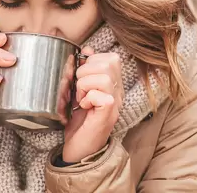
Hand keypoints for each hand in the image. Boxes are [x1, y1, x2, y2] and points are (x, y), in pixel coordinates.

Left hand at [62, 47, 122, 162]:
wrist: (78, 148)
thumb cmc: (78, 120)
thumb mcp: (79, 89)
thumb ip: (84, 69)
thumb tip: (87, 48)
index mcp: (113, 83)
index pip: (111, 57)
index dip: (92, 61)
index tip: (81, 77)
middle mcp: (118, 91)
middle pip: (108, 63)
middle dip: (85, 72)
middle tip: (79, 90)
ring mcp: (115, 103)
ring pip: (104, 77)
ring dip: (85, 85)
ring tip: (81, 98)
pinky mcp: (109, 114)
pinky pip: (101, 95)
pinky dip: (87, 98)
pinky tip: (84, 107)